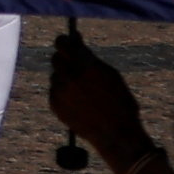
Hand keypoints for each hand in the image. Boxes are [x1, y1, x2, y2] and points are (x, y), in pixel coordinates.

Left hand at [45, 31, 142, 165]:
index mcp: (86, 65)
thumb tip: (75, 39)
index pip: (62, 43)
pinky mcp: (54, 104)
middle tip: (73, 65)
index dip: (63, 42)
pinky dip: (62, 94)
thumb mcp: (110, 75)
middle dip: (64, 60)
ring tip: (82, 92)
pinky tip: (78, 103)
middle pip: (55, 58)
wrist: (116, 134)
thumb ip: (89, 57)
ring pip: (55, 76)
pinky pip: (54, 91)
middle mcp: (70, 76)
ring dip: (65, 79)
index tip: (65, 42)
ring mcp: (60, 91)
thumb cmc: (119, 101)